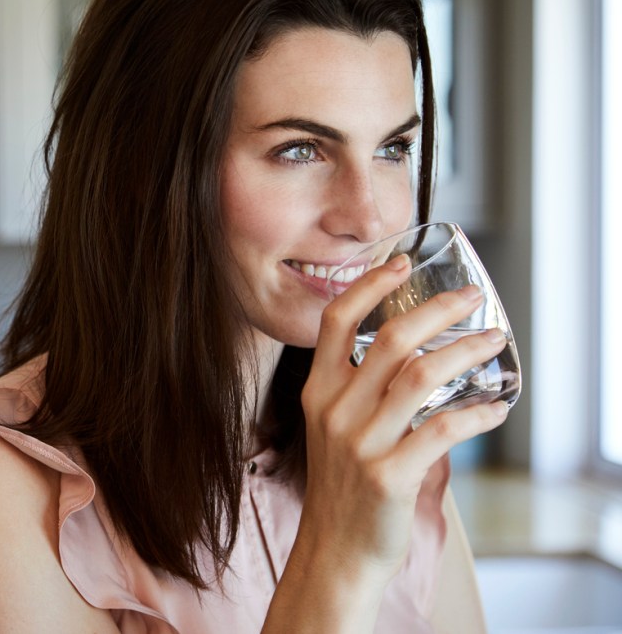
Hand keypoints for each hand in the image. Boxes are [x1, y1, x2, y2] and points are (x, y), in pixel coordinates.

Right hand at [299, 253, 507, 579]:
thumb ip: (356, 389)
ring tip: (493, 342)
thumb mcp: (331, 428)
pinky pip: (444, 429)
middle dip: (439, 310)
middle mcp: (335, 411)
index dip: (370, 285)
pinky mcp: (389, 474)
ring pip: (422, 376)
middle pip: (391, 339)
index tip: (401, 264)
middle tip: (472, 298)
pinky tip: (496, 407)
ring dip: (467, 352)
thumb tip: (413, 351)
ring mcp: (361, 443)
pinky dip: (478, 413)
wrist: (335, 549)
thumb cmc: (342, 485)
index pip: (336, 321)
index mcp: (318, 392)